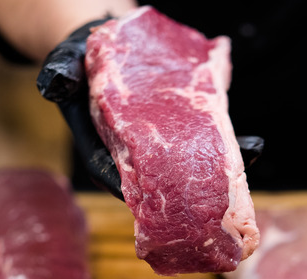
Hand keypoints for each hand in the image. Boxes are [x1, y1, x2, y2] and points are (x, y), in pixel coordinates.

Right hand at [37, 19, 263, 199]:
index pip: (120, 180)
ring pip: (190, 166)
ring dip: (222, 169)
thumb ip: (57, 78)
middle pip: (164, 181)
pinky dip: (227, 146)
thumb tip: (55, 85)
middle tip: (224, 195)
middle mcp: (135, 157)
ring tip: (251, 158)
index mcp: (102, 153)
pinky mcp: (178, 131)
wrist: (99, 46)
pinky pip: (203, 142)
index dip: (144, 193)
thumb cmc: (76, 64)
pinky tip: (250, 145)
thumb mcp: (60, 67)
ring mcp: (159, 146)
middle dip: (194, 189)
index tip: (167, 203)